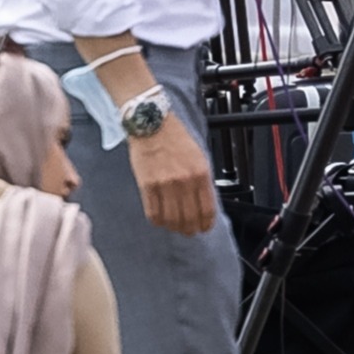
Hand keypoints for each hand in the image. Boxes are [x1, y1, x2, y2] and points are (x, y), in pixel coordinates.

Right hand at [125, 109, 217, 235]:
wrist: (151, 123)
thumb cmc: (174, 137)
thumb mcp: (198, 155)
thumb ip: (202, 180)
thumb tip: (204, 202)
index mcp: (201, 172)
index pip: (207, 209)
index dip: (206, 224)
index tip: (205, 228)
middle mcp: (184, 180)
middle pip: (189, 218)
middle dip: (191, 229)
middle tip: (190, 231)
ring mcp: (165, 184)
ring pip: (172, 219)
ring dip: (175, 228)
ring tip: (175, 227)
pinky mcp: (147, 185)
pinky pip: (153, 213)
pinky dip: (158, 221)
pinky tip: (161, 220)